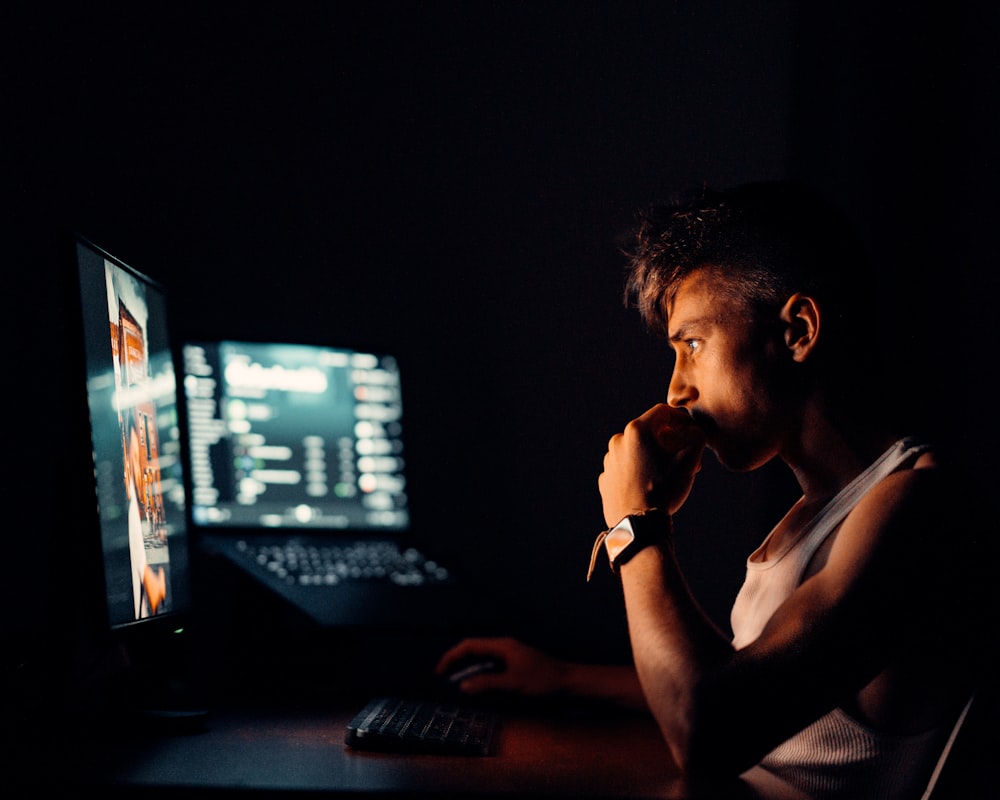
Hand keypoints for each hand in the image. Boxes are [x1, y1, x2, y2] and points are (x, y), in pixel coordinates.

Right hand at [434, 637, 571, 696]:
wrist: (568, 683)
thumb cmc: (543, 681)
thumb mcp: (513, 684)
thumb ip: (487, 684)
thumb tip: (462, 686)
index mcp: (502, 646)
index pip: (469, 646)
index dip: (452, 657)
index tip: (440, 671)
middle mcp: (504, 647)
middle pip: (474, 650)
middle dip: (457, 663)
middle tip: (443, 679)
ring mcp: (510, 656)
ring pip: (482, 660)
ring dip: (468, 671)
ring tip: (456, 685)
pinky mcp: (515, 665)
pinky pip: (491, 667)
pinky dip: (480, 676)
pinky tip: (478, 687)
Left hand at [598, 403, 705, 526]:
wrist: (639, 525)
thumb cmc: (665, 489)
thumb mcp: (690, 459)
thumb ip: (697, 435)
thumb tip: (692, 430)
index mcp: (637, 430)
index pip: (663, 412)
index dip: (682, 420)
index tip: (692, 434)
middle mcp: (618, 441)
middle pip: (650, 432)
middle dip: (671, 442)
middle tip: (688, 461)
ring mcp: (609, 461)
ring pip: (638, 450)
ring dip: (655, 457)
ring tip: (670, 476)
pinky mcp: (606, 479)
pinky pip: (627, 468)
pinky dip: (640, 471)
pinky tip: (651, 486)